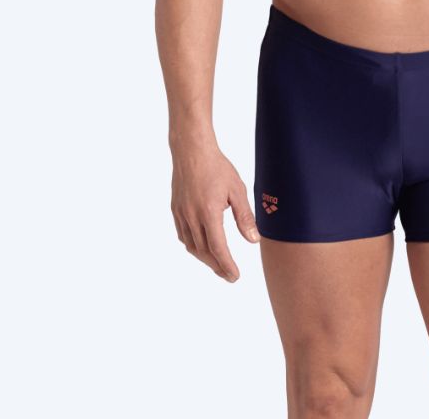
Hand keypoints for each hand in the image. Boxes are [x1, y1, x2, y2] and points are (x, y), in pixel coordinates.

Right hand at [170, 142, 260, 281]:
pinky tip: (202, 247)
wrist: (192, 150)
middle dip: (217, 266)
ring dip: (205, 258)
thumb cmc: (217, 167)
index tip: (235, 276)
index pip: (218, 248)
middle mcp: (192, 216)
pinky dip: (193, 246)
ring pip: (191, 246)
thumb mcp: (237, 190)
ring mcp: (181, 214)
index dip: (227, 265)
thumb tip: (253, 240)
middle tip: (229, 276)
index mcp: (208, 212)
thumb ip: (245, 217)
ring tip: (218, 265)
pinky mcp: (175, 210)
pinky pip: (183, 235)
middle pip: (204, 251)